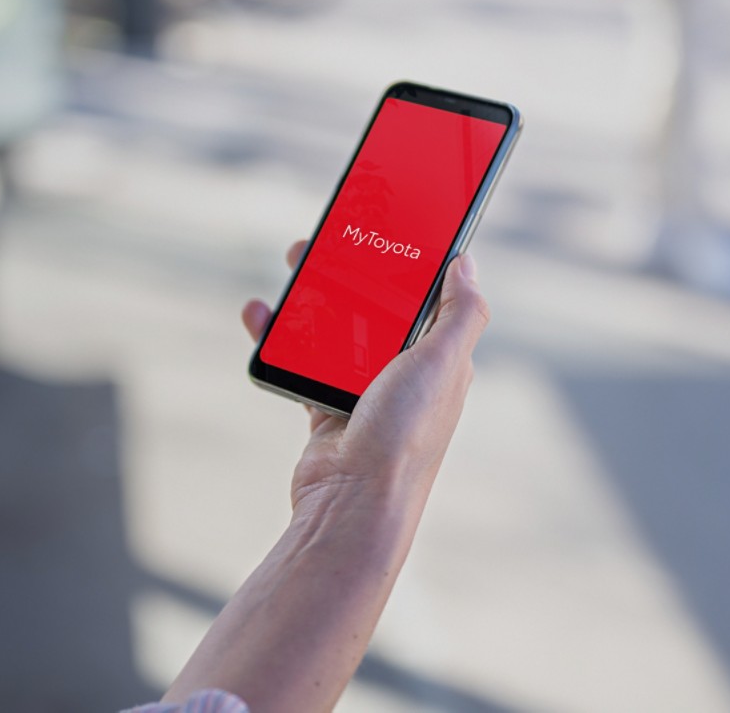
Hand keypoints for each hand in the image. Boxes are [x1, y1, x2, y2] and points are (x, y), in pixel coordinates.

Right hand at [242, 240, 489, 513]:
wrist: (352, 504)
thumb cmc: (403, 435)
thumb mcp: (442, 363)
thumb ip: (461, 312)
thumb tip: (468, 264)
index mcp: (440, 359)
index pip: (428, 297)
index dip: (409, 260)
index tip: (388, 225)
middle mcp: (406, 374)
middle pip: (377, 306)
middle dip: (353, 269)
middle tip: (327, 238)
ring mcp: (365, 392)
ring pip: (337, 328)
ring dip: (314, 295)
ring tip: (295, 263)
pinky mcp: (328, 408)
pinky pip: (303, 361)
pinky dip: (281, 337)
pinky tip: (261, 314)